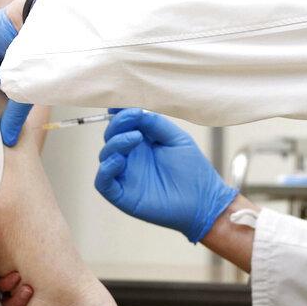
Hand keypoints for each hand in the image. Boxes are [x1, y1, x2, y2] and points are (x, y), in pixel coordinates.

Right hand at [95, 109, 238, 242]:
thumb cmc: (193, 171)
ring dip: (116, 143)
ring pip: (106, 155)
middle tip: (133, 117)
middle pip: (111, 137)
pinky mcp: (122, 195)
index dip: (119, 114)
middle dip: (118, 124)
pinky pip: (103, 182)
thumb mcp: (177, 139)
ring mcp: (125, 176)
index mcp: (142, 144)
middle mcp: (131, 158)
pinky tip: (120, 159)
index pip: (123, 126)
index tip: (121, 104)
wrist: (203, 200)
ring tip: (135, 138)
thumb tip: (135, 110)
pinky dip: (106, 169)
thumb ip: (156, 124)